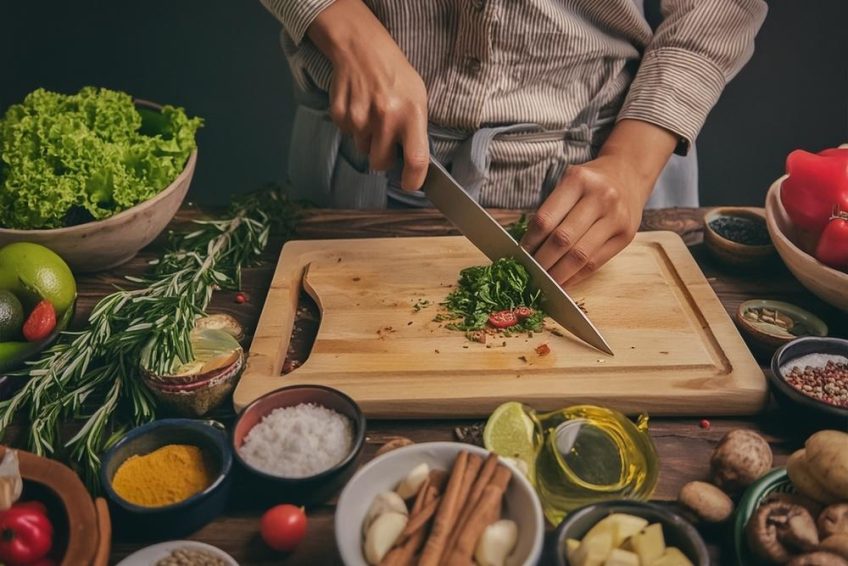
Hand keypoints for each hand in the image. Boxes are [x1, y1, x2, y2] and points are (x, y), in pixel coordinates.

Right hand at [308, 0, 428, 189]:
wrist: (363, 49)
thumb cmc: (395, 75)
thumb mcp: (418, 97)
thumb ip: (417, 130)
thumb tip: (415, 163)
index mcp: (412, 114)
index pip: (416, 160)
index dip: (413, 181)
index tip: (409, 185)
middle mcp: (386, 118)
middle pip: (380, 163)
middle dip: (382, 159)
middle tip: (386, 141)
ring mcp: (360, 116)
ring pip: (362, 149)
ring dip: (367, 139)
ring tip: (372, 114)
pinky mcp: (340, 114)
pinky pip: (347, 135)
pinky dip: (352, 127)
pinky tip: (359, 107)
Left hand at [521, 120, 678, 286]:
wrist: (629, 173)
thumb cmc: (590, 182)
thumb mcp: (568, 183)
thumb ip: (551, 211)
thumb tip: (528, 249)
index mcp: (578, 180)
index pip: (546, 219)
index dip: (529, 242)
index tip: (519, 256)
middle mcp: (600, 197)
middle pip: (562, 240)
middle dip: (542, 262)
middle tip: (529, 274)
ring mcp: (616, 217)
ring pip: (580, 256)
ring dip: (558, 274)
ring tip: (544, 282)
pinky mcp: (626, 236)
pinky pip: (596, 263)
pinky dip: (575, 277)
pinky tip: (563, 282)